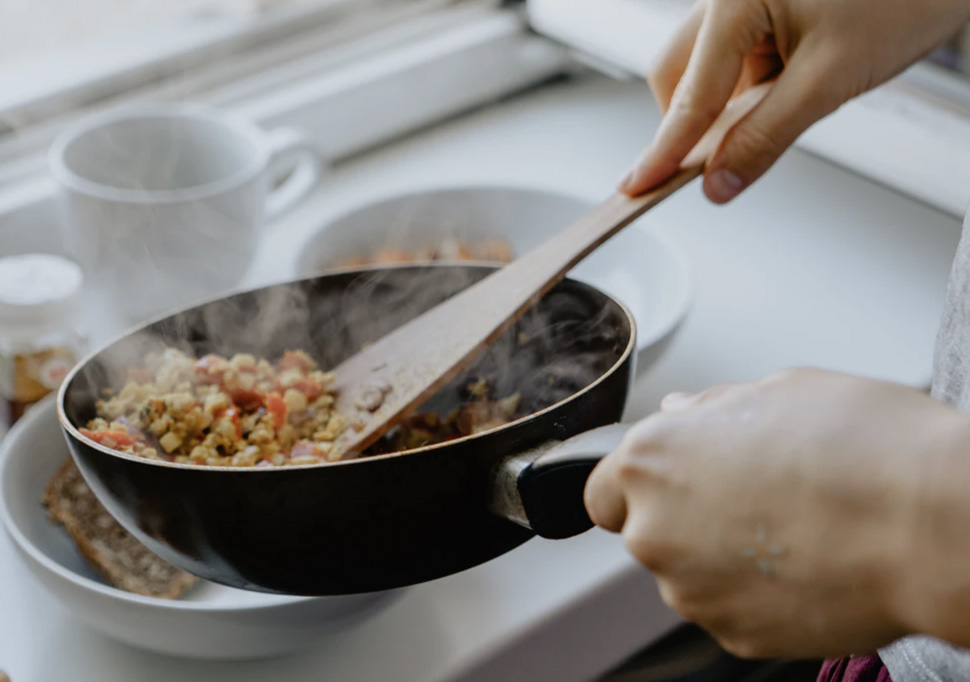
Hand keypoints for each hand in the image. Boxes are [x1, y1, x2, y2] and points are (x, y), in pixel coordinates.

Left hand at [585, 369, 969, 658]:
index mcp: (651, 461)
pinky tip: (806, 563)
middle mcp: (655, 530)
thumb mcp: (777, 391)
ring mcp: (692, 591)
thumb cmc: (861, 446)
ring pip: (689, 574)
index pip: (603, 491)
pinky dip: (756, 594)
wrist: (928, 523)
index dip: (638, 486)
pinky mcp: (734, 635)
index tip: (670, 484)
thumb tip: (682, 413)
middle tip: (753, 497)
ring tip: (793, 528)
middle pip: (648, 532)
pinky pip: (730, 609)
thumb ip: (710, 409)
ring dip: (722, 557)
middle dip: (686, 517)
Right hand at [621, 0, 969, 202]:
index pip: (690, 94)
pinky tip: (791, 87)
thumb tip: (720, 181)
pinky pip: (735, 56)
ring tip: (786, 106)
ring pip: (705, 66)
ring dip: (727, 103)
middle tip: (712, 163)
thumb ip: (766, 137)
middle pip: (678, 72)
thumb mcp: (830, 80)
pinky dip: (751, 86)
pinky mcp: (764, 7)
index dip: (664, 149)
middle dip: (691, 121)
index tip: (638, 185)